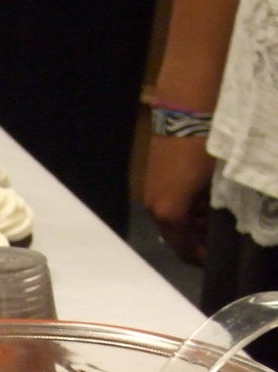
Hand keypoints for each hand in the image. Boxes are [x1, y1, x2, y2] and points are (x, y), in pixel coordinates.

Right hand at [143, 135, 215, 264]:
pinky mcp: (151, 182)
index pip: (184, 250)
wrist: (184, 113)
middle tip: (221, 235)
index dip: (201, 258)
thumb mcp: (216, 185)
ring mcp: (150, 195)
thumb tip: (220, 228)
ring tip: (215, 215)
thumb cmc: (204, 150)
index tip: (218, 258)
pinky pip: (168, 206)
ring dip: (192, 224)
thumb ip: (216, 213)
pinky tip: (202, 199)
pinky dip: (185, 210)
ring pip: (172, 221)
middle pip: (176, 237)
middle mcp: (154, 210)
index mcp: (169, 215)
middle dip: (198, 240)